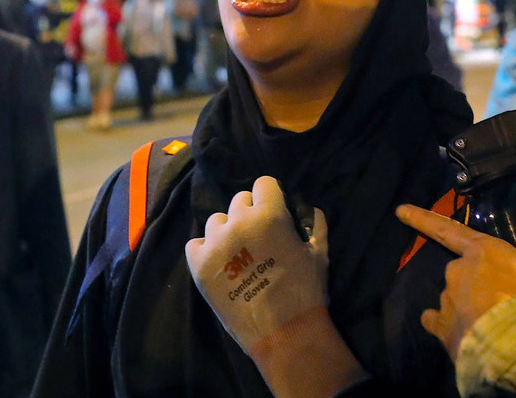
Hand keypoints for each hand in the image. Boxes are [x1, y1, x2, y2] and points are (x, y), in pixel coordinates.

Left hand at [184, 176, 328, 351]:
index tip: (274, 210)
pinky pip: (196, 244)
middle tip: (258, 236)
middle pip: (239, 200)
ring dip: (227, 231)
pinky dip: (206, 250)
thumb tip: (309, 210)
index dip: (271, 196)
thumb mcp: (320, 253)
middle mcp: (238, 222)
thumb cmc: (305, 290)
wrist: (283, 332)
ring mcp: (215, 244)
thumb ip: (315, 225)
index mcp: (270, 215)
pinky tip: (220, 264)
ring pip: (216, 221)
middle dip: (249, 213)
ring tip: (237, 252)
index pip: (263, 183)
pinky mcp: (199, 265)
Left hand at [395, 204, 515, 359]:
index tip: (399, 211)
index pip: (448, 229)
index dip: (422, 218)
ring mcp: (448, 301)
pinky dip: (442, 324)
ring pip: (452, 297)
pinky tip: (459, 332)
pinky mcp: (442, 329)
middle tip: (505, 300)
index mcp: (483, 252)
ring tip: (492, 322)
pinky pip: (435, 321)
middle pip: (461, 271)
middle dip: (478, 283)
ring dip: (466, 305)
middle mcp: (458, 272)